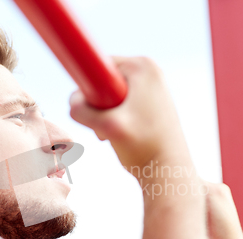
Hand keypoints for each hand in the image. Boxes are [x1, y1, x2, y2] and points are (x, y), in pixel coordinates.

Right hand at [69, 56, 191, 170]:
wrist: (169, 170)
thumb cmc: (144, 148)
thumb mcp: (107, 127)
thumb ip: (83, 111)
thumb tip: (73, 102)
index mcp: (143, 67)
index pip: (98, 65)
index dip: (88, 88)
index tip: (96, 110)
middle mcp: (150, 71)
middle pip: (102, 80)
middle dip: (98, 105)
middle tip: (107, 126)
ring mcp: (151, 86)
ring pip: (108, 95)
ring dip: (104, 115)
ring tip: (118, 132)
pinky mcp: (150, 101)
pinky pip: (119, 104)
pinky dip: (114, 118)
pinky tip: (125, 134)